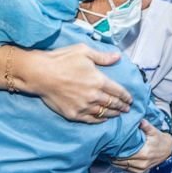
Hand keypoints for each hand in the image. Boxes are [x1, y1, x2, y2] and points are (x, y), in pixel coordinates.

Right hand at [0, 44, 131, 122]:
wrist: (41, 74)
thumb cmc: (62, 60)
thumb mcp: (85, 52)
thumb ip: (103, 57)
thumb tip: (118, 57)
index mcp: (99, 80)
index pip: (118, 91)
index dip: (126, 96)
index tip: (130, 99)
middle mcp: (94, 95)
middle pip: (113, 103)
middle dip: (122, 106)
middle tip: (127, 109)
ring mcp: (83, 106)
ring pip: (103, 113)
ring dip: (113, 114)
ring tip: (118, 114)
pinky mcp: (73, 113)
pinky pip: (90, 119)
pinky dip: (99, 120)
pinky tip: (102, 119)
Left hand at [111, 119, 171, 172]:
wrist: (167, 149)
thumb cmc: (159, 139)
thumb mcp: (154, 131)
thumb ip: (146, 126)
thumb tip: (140, 120)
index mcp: (144, 153)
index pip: (126, 155)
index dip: (116, 152)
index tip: (110, 146)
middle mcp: (142, 163)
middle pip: (122, 163)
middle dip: (113, 157)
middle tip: (107, 150)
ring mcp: (141, 169)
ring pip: (123, 168)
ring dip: (116, 163)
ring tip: (109, 154)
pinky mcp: (140, 172)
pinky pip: (127, 171)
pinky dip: (121, 166)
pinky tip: (116, 160)